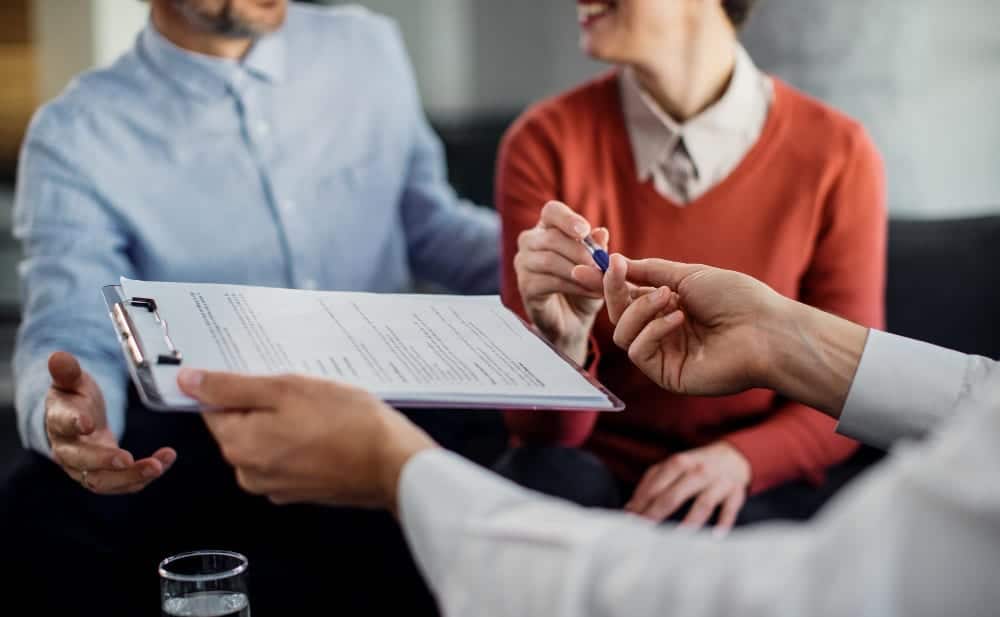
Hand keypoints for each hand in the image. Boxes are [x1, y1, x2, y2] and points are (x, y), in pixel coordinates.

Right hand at [45, 352, 174, 493]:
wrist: (77, 421)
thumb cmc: (75, 398)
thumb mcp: (72, 381)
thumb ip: (68, 371)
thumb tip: (58, 357)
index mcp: (58, 422)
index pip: (62, 424)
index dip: (73, 423)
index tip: (88, 422)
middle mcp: (68, 451)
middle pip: (82, 461)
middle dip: (105, 461)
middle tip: (128, 459)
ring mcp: (86, 468)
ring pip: (103, 481)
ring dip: (131, 476)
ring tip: (157, 466)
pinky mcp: (106, 476)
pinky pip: (124, 483)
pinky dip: (144, 476)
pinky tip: (165, 461)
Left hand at [178, 369, 437, 510]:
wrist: (392, 463)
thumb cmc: (347, 423)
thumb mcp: (286, 389)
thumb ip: (231, 387)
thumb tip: (188, 382)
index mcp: (238, 446)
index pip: (215, 407)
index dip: (239, 386)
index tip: (266, 377)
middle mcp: (249, 473)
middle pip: (241, 425)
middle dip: (266, 404)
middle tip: (301, 391)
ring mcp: (276, 486)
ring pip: (267, 440)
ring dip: (286, 421)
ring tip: (320, 409)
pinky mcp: (300, 490)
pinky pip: (288, 456)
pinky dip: (302, 440)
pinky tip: (328, 429)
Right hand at [514, 201, 609, 362]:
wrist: (574, 320)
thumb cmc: (584, 286)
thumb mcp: (596, 266)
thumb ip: (597, 249)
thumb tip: (601, 233)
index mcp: (548, 228)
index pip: (552, 211)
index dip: (567, 219)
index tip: (584, 231)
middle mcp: (530, 241)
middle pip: (551, 237)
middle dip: (581, 252)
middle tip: (603, 266)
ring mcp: (524, 264)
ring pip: (549, 260)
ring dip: (580, 271)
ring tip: (602, 283)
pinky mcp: (525, 286)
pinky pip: (549, 282)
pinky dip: (574, 287)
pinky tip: (591, 292)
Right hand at [591, 255, 784, 396]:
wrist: (767, 329)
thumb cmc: (737, 298)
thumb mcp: (687, 275)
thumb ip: (648, 272)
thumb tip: (616, 263)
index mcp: (668, 308)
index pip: (627, 296)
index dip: (605, 283)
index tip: (584, 267)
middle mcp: (663, 332)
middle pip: (618, 315)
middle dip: (613, 291)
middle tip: (615, 270)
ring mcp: (664, 355)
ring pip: (623, 333)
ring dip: (640, 310)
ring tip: (670, 299)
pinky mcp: (667, 375)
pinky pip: (638, 350)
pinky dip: (653, 330)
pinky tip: (677, 319)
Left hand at [626, 442, 749, 532]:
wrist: (733, 456)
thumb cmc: (696, 466)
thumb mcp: (673, 466)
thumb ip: (652, 483)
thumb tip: (629, 508)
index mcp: (679, 463)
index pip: (656, 485)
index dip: (641, 503)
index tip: (630, 520)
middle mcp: (698, 471)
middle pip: (674, 494)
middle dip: (657, 513)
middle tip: (645, 531)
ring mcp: (718, 482)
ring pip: (703, 503)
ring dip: (690, 521)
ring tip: (677, 539)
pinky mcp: (735, 493)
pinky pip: (730, 509)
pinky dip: (724, 522)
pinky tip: (715, 536)